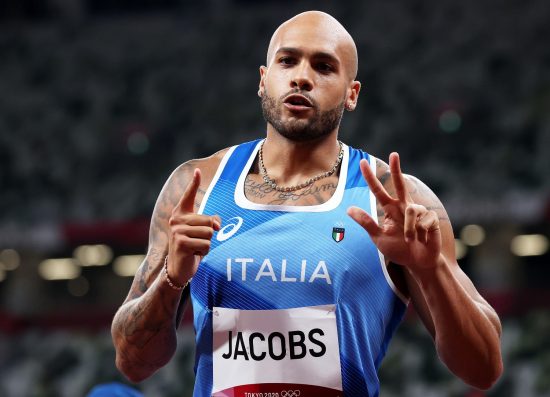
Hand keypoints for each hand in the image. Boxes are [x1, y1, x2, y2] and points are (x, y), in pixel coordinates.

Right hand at [167, 169, 220, 283]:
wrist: (178, 268)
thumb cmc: (192, 247)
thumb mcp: (201, 232)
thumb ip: (210, 223)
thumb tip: (216, 224)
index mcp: (181, 214)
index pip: (188, 195)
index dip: (194, 183)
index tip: (198, 170)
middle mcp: (177, 220)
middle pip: (209, 220)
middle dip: (210, 234)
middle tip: (198, 242)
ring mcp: (177, 231)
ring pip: (209, 233)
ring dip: (207, 244)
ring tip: (196, 248)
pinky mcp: (181, 243)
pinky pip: (206, 244)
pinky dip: (204, 252)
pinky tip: (194, 254)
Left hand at [347, 153, 441, 269]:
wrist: (418, 262)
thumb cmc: (398, 250)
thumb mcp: (378, 237)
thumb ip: (366, 223)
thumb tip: (348, 209)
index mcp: (390, 209)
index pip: (378, 190)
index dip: (370, 177)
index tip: (362, 162)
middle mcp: (403, 206)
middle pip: (399, 184)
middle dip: (396, 169)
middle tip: (394, 154)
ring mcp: (419, 211)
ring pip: (412, 211)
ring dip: (409, 230)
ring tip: (410, 241)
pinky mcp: (431, 218)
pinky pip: (422, 221)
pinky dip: (419, 233)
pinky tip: (422, 239)